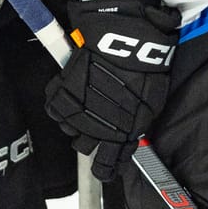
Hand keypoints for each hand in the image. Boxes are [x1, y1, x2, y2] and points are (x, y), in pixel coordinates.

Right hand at [44, 0, 179, 181]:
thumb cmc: (147, 68)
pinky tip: (74, 93)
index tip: (106, 168)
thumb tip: (131, 135)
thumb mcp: (152, 101)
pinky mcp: (63, 94)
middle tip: (99, 122)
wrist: (128, 40)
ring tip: (88, 102)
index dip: (106, 168)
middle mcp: (97, 128)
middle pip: (85, 147)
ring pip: (71, 130)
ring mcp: (78, 112)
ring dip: (78, 120)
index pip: (108, 164)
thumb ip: (139, 122)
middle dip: (92, 137)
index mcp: (122, 134)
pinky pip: (55, 111)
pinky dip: (63, 104)